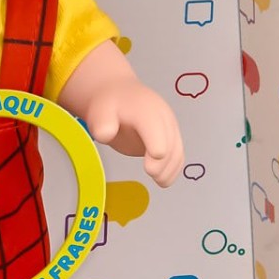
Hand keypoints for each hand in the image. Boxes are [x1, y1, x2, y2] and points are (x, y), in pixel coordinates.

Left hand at [61, 45, 185, 185]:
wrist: (118, 97)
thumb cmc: (109, 107)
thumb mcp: (100, 113)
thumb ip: (102, 124)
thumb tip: (106, 135)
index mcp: (144, 109)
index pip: (155, 127)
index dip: (156, 145)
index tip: (150, 166)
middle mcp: (162, 116)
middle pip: (170, 143)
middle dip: (163, 163)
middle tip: (151, 175)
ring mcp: (169, 127)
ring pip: (177, 150)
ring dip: (170, 169)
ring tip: (160, 182)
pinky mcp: (171, 138)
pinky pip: (178, 154)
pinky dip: (174, 169)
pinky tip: (164, 180)